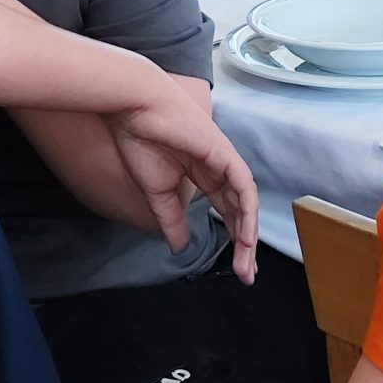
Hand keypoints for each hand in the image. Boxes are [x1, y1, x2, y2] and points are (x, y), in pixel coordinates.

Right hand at [105, 77, 261, 282]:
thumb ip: (171, 219)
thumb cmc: (141, 140)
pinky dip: (247, 212)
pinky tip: (245, 236)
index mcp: (202, 173)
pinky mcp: (224, 154)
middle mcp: (218, 168)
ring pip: (245, 202)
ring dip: (247, 234)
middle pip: (239, 210)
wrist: (135, 108)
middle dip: (243, 243)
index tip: (235, 266)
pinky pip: (243, 188)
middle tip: (246, 274)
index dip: (232, 236)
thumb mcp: (156, 192)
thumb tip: (179, 247)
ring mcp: (224, 160)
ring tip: (245, 263)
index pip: (226, 209)